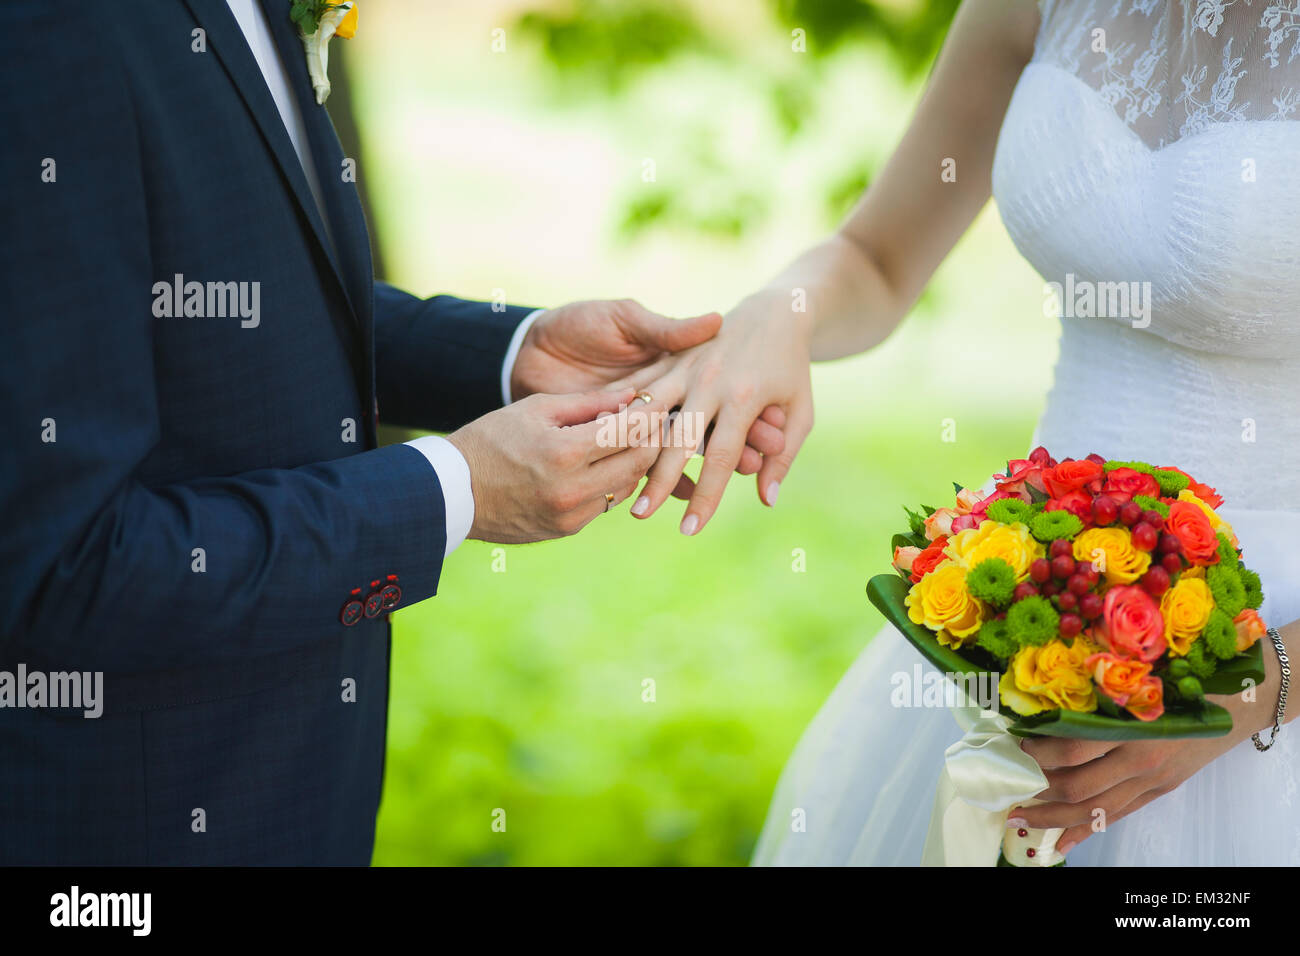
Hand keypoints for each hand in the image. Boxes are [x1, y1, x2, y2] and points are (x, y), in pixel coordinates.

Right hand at [447, 387, 670, 543]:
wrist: (452, 492)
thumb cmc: (490, 440)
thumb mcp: (536, 409)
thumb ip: (589, 402)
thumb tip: (632, 396)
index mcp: (564, 452)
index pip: (629, 430)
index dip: (651, 413)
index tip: (660, 399)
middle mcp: (573, 489)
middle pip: (639, 461)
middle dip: (653, 438)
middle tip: (656, 420)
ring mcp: (572, 514)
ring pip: (627, 485)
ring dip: (636, 461)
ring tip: (631, 439)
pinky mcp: (568, 529)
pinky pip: (605, 503)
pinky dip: (612, 481)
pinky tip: (605, 464)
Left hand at [512, 297, 787, 501]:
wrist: (532, 345)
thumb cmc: (582, 324)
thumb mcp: (625, 318)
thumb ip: (666, 328)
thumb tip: (715, 319)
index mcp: (672, 368)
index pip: (717, 392)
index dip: (745, 411)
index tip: (777, 427)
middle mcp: (665, 397)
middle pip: (708, 425)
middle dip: (740, 444)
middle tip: (765, 460)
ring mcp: (644, 422)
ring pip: (685, 448)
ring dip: (712, 468)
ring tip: (740, 481)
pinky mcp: (618, 437)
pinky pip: (646, 464)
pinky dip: (669, 482)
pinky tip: (687, 501)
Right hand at [622, 289, 813, 534]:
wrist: (775, 311)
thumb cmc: (791, 367)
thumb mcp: (800, 411)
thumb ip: (784, 457)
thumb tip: (767, 501)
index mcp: (744, 396)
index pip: (720, 457)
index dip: (705, 496)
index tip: (691, 529)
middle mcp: (710, 381)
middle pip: (677, 439)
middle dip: (658, 480)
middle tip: (641, 515)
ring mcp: (686, 366)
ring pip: (650, 412)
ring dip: (630, 446)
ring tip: (615, 475)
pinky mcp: (670, 357)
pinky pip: (638, 386)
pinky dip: (618, 410)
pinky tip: (596, 437)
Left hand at [1015, 634, 1290, 855]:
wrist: (1237, 704)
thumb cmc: (1184, 678)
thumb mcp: (1143, 676)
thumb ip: (1100, 684)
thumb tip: (1044, 686)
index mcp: (1134, 726)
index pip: (1074, 747)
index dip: (1039, 750)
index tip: (1013, 743)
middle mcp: (1140, 760)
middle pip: (1077, 786)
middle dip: (1037, 789)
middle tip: (1007, 786)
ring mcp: (1150, 782)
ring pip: (1092, 811)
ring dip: (1052, 818)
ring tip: (1018, 819)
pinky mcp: (1157, 793)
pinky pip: (1115, 818)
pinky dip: (1085, 832)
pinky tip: (1060, 845)